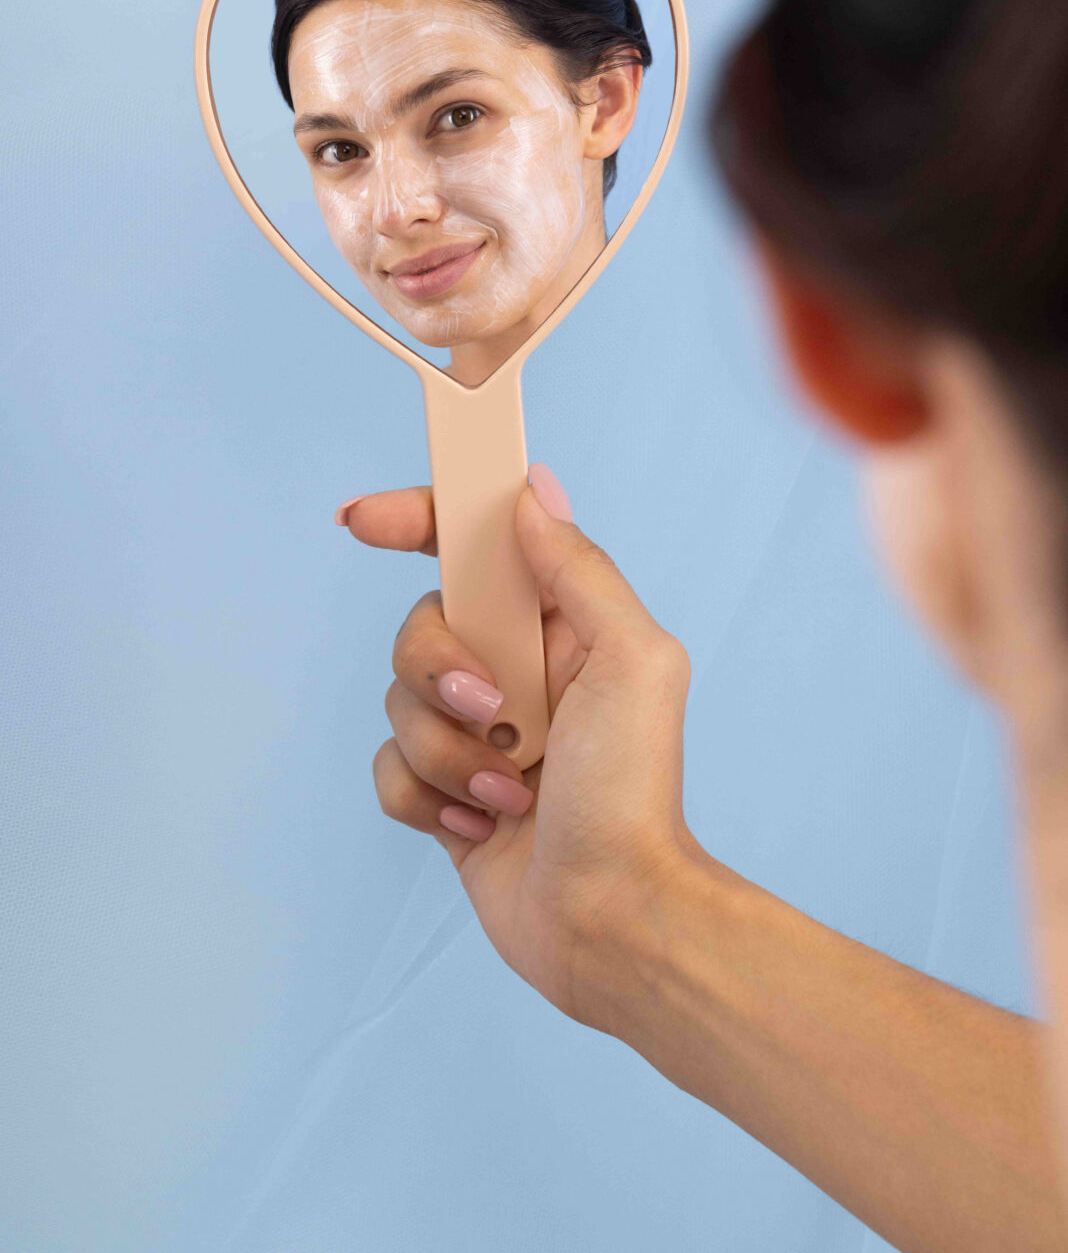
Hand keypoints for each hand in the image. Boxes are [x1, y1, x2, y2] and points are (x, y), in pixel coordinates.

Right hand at [340, 465, 696, 1030]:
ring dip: (448, 751)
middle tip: (494, 710)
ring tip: (509, 793)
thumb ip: (580, 571)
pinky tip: (481, 826)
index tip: (362, 519)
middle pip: (420, 626)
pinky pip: (387, 770)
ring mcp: (476, 735)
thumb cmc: (633, 792)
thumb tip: (529, 495)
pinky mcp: (445, 795)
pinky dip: (426, 798)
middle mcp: (514, 671)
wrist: (612, 918)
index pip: (475, 547)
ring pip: (398, 702)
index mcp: (559, 627)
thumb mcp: (633, 661)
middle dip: (440, 670)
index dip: (416, 518)